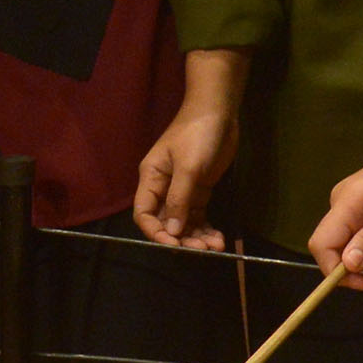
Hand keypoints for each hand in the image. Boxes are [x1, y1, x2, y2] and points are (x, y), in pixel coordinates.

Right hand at [133, 50, 247, 250]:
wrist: (218, 112)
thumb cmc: (197, 135)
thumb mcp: (188, 167)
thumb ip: (179, 200)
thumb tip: (172, 232)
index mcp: (151, 179)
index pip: (144, 213)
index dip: (155, 232)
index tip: (173, 245)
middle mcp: (163, 188)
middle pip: (165, 222)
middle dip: (181, 238)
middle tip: (201, 249)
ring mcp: (182, 190)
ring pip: (184, 222)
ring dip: (196, 237)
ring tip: (214, 246)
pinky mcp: (200, 190)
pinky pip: (199, 216)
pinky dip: (207, 228)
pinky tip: (218, 238)